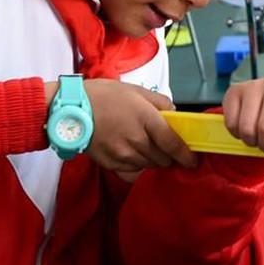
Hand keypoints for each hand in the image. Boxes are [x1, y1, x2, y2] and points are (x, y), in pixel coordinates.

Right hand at [46, 79, 197, 180]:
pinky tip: (135, 158)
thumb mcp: (136, 90)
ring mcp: (122, 155)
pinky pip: (132, 174)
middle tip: (166, 148)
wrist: (70, 108)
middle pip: (163, 159)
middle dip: (169, 156)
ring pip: (149, 166)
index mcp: (146, 119)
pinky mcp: (110, 164)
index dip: (186, 155)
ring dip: (153, 161)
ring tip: (147, 148)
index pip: (173, 144)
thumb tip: (173, 114)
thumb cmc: (104, 95)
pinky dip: (138, 168)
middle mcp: (137, 140)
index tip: (193, 160)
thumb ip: (160, 103)